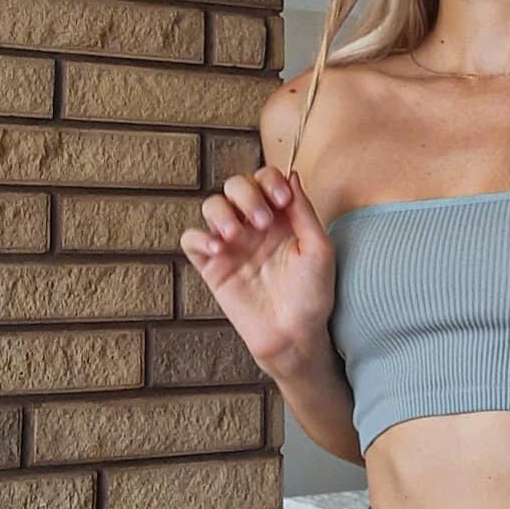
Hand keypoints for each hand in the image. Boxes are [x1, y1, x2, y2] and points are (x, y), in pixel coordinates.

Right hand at [179, 166, 336, 377]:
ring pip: (212, 206)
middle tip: (263, 222)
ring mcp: (232, 244)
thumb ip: (303, 211)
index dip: (269, 180)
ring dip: (221, 212)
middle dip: (247, 195)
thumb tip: (292, 173)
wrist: (295, 334)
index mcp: (282, 217)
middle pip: (236, 185)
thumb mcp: (318, 249)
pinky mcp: (212, 267)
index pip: (266, 179)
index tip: (281, 199)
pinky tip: (217, 250)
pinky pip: (191, 240)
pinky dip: (199, 237)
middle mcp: (255, 225)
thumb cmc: (313, 293)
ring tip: (236, 235)